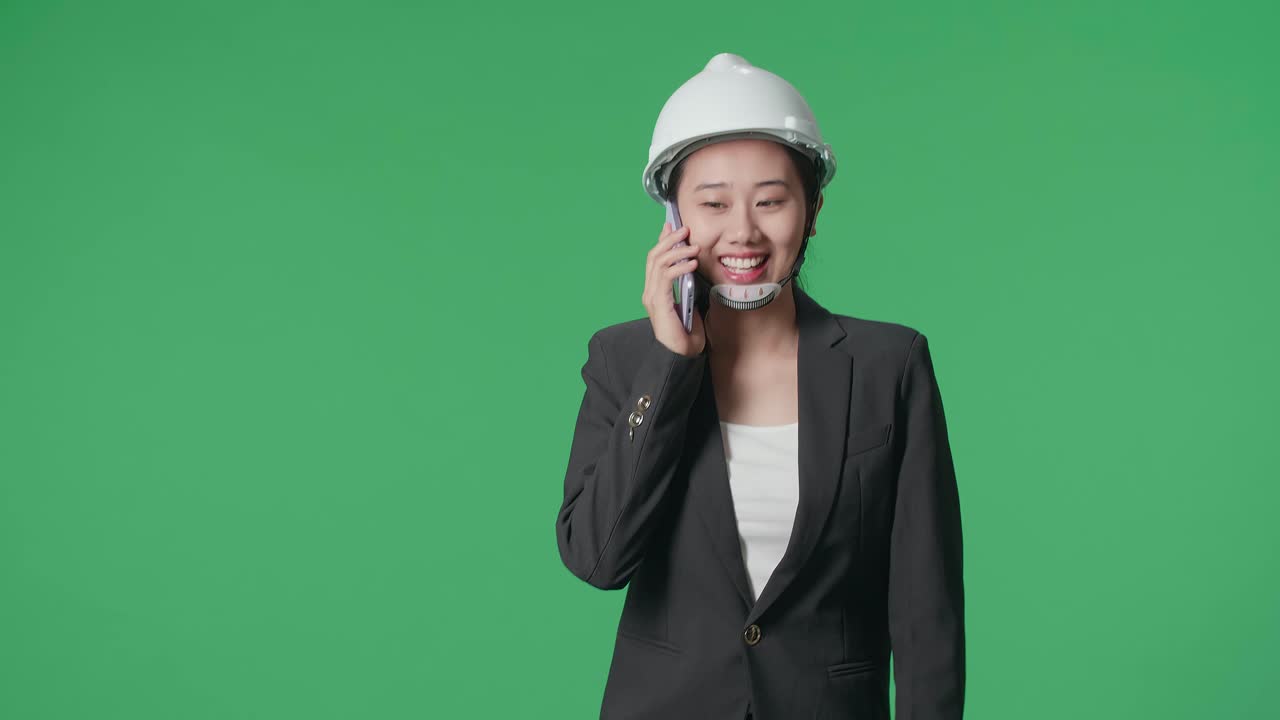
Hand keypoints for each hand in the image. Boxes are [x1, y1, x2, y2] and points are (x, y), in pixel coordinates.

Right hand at [643, 222, 706, 357]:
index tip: (672, 226)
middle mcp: (649, 292)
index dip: (662, 241)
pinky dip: (679, 267)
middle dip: (669, 240)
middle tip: (684, 230)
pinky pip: (666, 278)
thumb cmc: (687, 332)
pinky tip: (691, 263)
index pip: (654, 260)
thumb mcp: (690, 301)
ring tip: (693, 246)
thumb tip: (693, 266)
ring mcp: (652, 298)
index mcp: (655, 291)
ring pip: (658, 264)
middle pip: (654, 257)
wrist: (682, 355)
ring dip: (677, 251)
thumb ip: (687, 284)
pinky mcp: (659, 304)